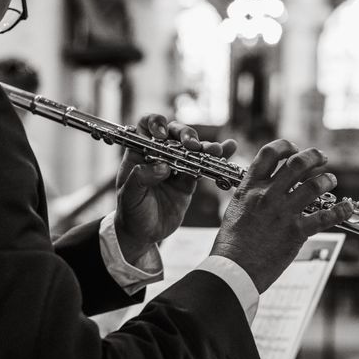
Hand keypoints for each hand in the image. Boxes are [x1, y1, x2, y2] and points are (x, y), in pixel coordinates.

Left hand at [115, 114, 236, 263]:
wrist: (143, 234)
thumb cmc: (131, 213)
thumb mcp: (129, 196)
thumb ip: (141, 179)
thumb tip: (162, 167)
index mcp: (140, 153)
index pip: (146, 127)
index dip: (155, 123)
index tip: (162, 134)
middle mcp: (159, 156)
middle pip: (174, 133)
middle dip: (185, 134)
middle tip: (191, 145)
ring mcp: (176, 167)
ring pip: (192, 148)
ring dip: (205, 146)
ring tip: (216, 150)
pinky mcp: (189, 181)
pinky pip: (203, 166)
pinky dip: (216, 158)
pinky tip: (229, 148)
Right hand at [211, 141, 352, 293]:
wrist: (233, 269)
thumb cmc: (231, 243)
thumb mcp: (235, 208)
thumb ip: (250, 194)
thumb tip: (261, 184)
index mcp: (250, 188)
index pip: (269, 154)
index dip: (285, 146)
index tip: (294, 149)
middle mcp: (268, 195)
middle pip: (297, 163)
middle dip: (314, 156)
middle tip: (322, 158)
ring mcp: (283, 213)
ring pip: (314, 185)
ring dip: (327, 179)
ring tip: (331, 180)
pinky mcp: (296, 232)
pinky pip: (325, 217)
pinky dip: (340, 210)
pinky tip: (346, 207)